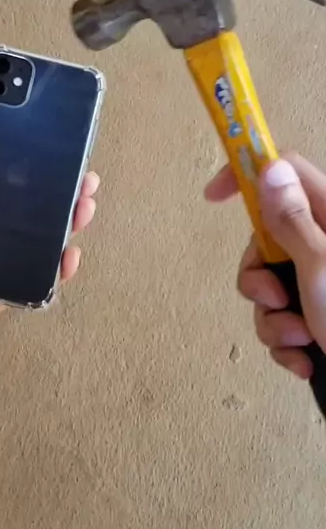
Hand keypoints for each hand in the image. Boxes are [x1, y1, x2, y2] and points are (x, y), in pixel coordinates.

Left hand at [0, 138, 99, 348]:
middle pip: (45, 208)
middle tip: (86, 182)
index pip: (20, 184)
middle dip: (71, 193)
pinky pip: (45, 276)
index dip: (44, 169)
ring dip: (73, 223)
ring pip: (52, 238)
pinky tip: (69, 256)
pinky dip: (62, 268)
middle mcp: (4, 229)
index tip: (63, 154)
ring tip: (83, 210)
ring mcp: (12, 257)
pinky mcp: (15, 284)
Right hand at [205, 153, 325, 379]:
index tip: (214, 198)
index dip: (248, 175)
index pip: (286, 171)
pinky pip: (282, 320)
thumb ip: (292, 219)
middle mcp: (324, 245)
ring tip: (298, 340)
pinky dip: (286, 343)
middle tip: (273, 299)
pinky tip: (305, 360)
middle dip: (258, 277)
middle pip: (267, 240)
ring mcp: (321, 283)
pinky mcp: (318, 316)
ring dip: (273, 320)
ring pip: (270, 286)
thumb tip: (270, 168)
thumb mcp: (321, 267)